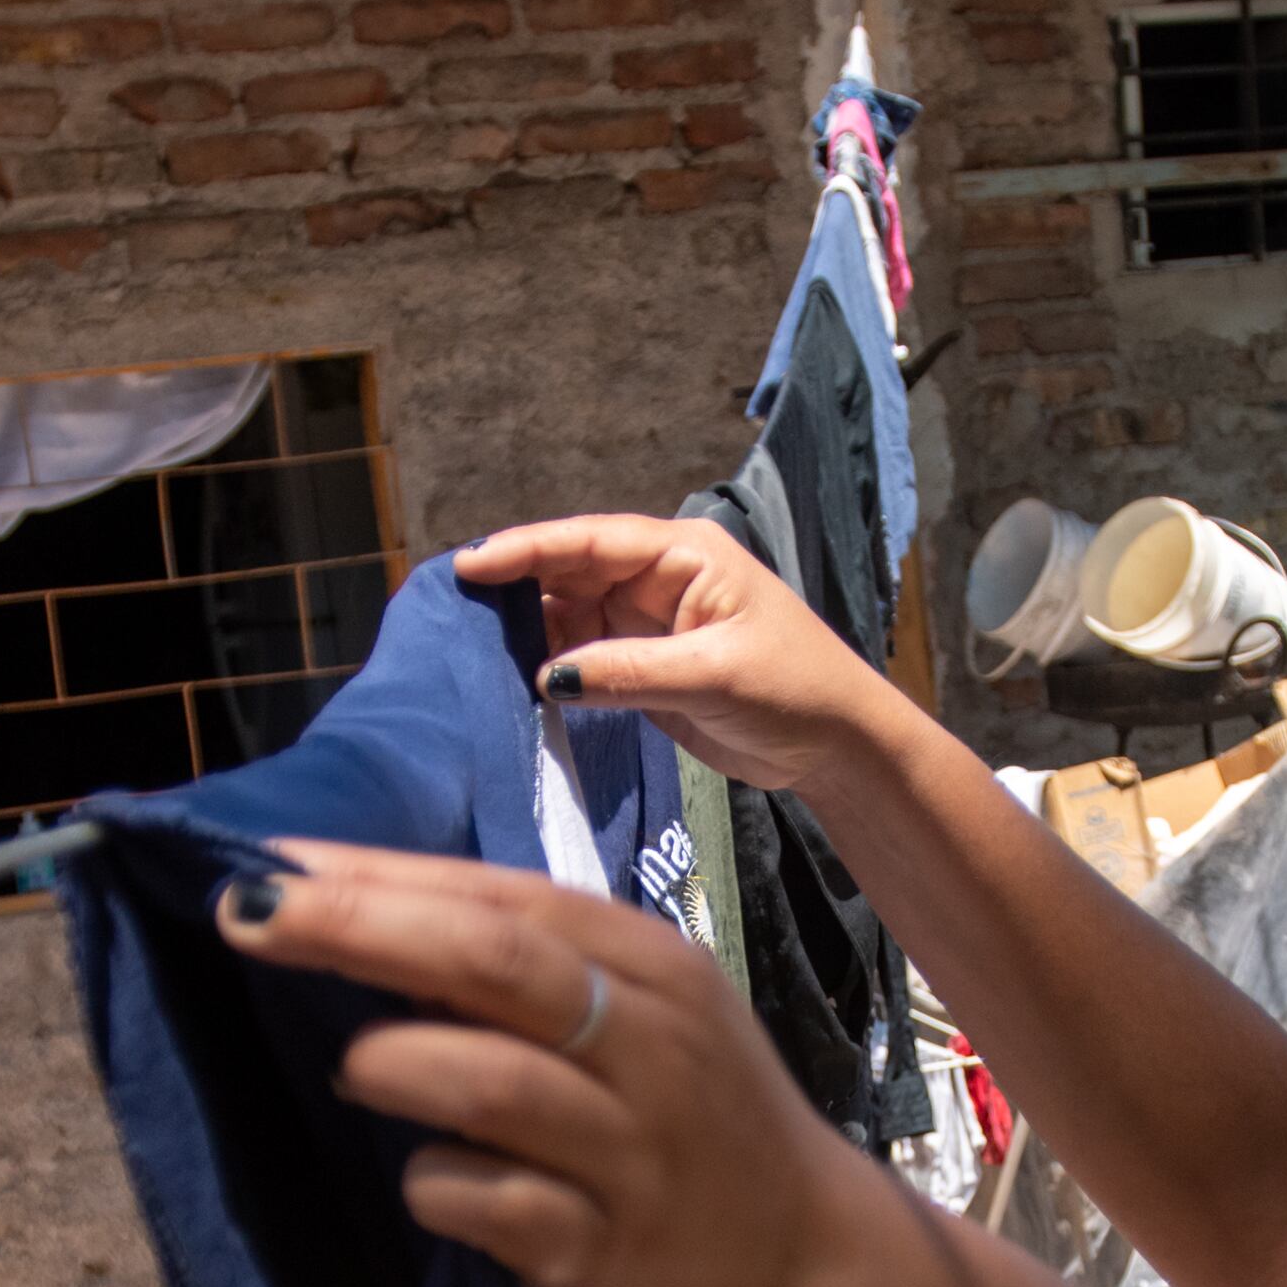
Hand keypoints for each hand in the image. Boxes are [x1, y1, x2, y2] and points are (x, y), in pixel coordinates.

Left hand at [217, 841, 887, 1286]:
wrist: (797, 1249)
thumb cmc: (686, 1102)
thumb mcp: (638, 1004)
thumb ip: (524, 960)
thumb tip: (357, 909)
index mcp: (648, 965)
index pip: (503, 896)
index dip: (380, 876)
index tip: (269, 859)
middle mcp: (648, 1046)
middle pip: (493, 963)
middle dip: (358, 928)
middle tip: (248, 913)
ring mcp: (628, 1152)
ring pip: (484, 1084)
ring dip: (390, 1064)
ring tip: (361, 1071)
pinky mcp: (600, 1251)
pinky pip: (483, 1202)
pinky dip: (432, 1183)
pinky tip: (433, 1180)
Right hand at [458, 514, 915, 799]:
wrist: (835, 744)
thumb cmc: (795, 689)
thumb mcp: (714, 676)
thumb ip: (629, 673)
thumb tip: (546, 675)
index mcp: (684, 555)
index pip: (591, 541)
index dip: (528, 549)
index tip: (470, 564)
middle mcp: (658, 579)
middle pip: (569, 573)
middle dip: (515, 589)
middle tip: (451, 610)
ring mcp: (647, 624)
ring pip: (568, 617)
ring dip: (527, 634)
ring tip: (470, 650)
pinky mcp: (642, 668)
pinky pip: (581, 660)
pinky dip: (549, 670)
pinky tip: (512, 683)